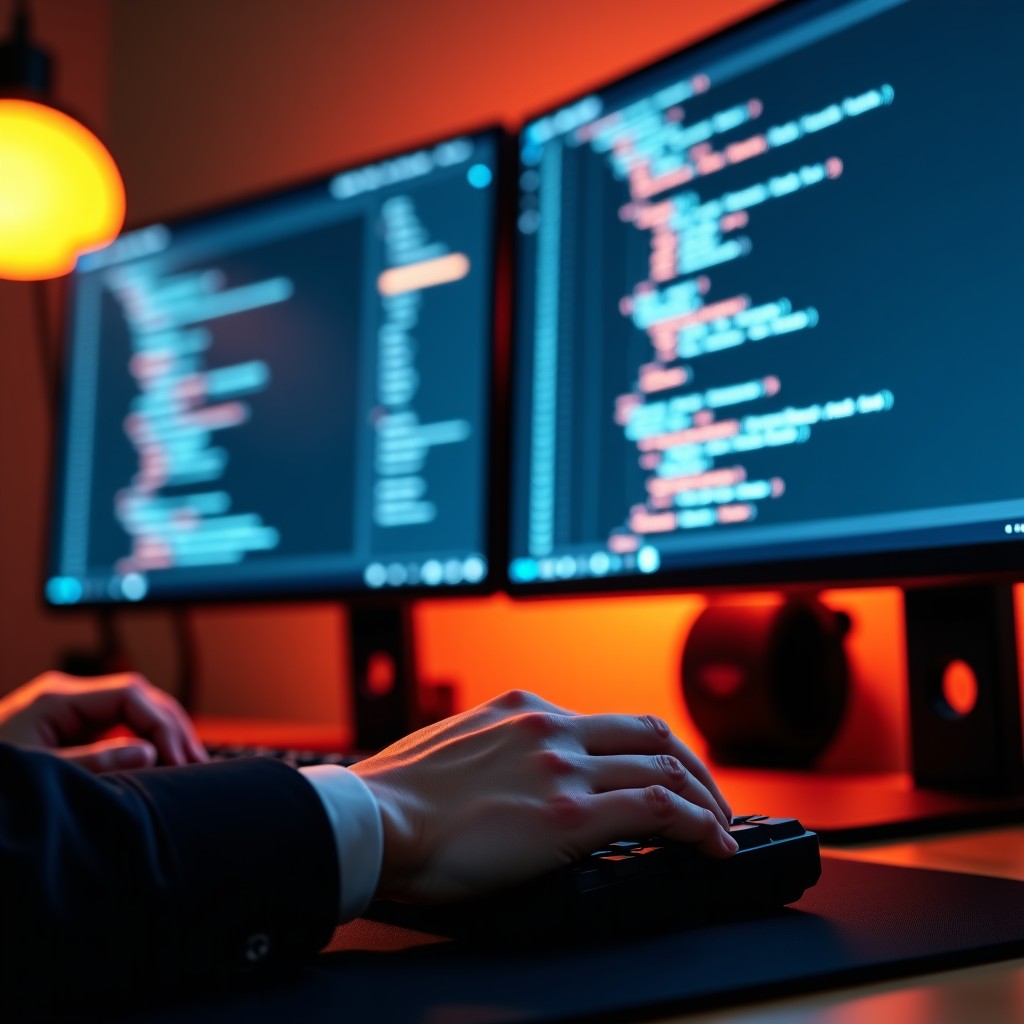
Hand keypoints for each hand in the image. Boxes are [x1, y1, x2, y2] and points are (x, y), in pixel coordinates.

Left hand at [0, 671, 207, 772]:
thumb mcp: (42, 774)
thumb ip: (96, 762)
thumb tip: (148, 751)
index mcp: (58, 698)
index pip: (131, 693)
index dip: (162, 721)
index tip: (180, 754)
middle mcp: (67, 698)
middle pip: (138, 698)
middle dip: (171, 726)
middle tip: (195, 761)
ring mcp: (70, 713)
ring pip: (133, 711)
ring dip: (162, 734)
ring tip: (188, 764)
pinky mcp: (71, 731)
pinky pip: (119, 728)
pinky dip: (145, 743)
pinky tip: (161, 763)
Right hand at [351, 689, 735, 903]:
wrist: (370, 818)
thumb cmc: (397, 795)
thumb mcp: (454, 747)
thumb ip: (497, 749)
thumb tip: (514, 776)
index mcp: (522, 709)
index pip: (606, 721)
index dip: (645, 749)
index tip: (659, 773)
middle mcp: (549, 727)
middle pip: (649, 732)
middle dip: (690, 764)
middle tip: (709, 796)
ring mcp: (562, 766)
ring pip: (664, 766)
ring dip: (705, 797)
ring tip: (721, 827)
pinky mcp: (569, 814)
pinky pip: (659, 809)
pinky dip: (699, 825)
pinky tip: (714, 846)